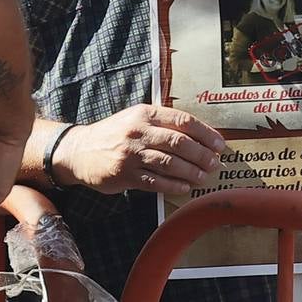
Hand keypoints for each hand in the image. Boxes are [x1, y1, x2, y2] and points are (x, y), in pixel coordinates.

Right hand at [54, 104, 224, 194]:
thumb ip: (162, 124)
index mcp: (144, 113)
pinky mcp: (125, 174)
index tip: (220, 145)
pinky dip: (174, 186)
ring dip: (192, 172)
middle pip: (180, 143)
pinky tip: (185, 187)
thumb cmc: (114, 134)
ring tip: (204, 177)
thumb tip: (199, 137)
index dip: (206, 134)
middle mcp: (138, 131)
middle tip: (215, 164)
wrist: (80, 150)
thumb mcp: (135, 119)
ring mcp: (131, 153)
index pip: (183, 120)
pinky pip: (156, 182)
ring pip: (170, 163)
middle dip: (203, 155)